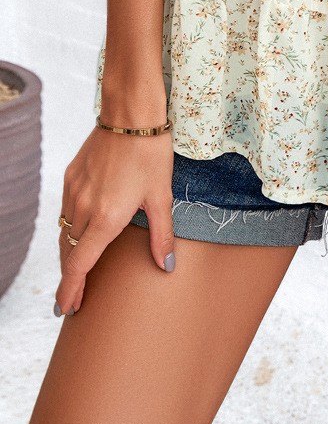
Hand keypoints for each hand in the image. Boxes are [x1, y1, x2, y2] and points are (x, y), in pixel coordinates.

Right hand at [55, 123, 174, 315]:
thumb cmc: (151, 154)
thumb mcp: (161, 196)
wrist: (130, 114)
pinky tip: (80, 230)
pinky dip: (70, 227)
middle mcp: (83, 207)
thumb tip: (167, 266)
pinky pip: (66, 210)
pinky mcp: (72, 176)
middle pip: (69, 252)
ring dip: (69, 252)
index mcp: (105, 218)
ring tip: (77, 269)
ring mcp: (74, 191)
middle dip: (70, 277)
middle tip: (74, 298)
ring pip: (65, 231)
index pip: (79, 265)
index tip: (67, 308)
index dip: (70, 290)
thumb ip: (162, 235)